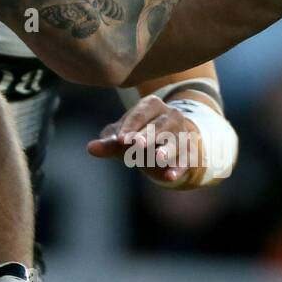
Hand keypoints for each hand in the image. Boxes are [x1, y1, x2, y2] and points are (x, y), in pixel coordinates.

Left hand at [86, 93, 204, 186]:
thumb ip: (108, 143)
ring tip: (158, 158)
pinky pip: (187, 159)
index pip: (140, 114)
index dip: (130, 127)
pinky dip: (179, 168)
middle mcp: (171, 115)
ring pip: (177, 141)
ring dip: (168, 150)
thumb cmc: (137, 138)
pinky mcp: (191, 151)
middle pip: (160, 125)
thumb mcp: (122, 139)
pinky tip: (170, 177)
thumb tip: (91, 148)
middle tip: (137, 145)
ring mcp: (183, 133)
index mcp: (152, 105)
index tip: (121, 140)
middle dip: (148, 135)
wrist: (164, 146)